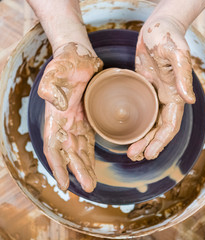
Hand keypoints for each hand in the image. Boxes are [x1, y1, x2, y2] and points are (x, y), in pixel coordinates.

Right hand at [38, 43, 102, 191]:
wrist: (79, 57)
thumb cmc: (67, 62)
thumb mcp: (57, 70)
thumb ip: (52, 86)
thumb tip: (57, 105)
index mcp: (55, 117)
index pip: (55, 147)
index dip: (58, 166)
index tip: (65, 184)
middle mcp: (64, 123)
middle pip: (70, 153)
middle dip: (78, 170)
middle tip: (90, 187)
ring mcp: (76, 121)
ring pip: (79, 150)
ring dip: (85, 166)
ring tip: (92, 182)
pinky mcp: (87, 118)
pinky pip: (88, 140)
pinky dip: (90, 153)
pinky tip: (93, 163)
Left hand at [127, 17, 195, 160]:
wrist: (156, 26)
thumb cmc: (167, 36)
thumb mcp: (176, 53)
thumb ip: (182, 76)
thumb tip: (188, 100)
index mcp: (175, 94)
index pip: (170, 125)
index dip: (161, 141)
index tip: (149, 154)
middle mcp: (166, 98)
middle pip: (159, 129)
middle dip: (149, 145)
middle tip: (134, 156)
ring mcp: (155, 95)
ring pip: (150, 123)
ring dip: (142, 139)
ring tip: (131, 152)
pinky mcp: (145, 89)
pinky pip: (142, 112)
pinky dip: (137, 124)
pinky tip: (129, 131)